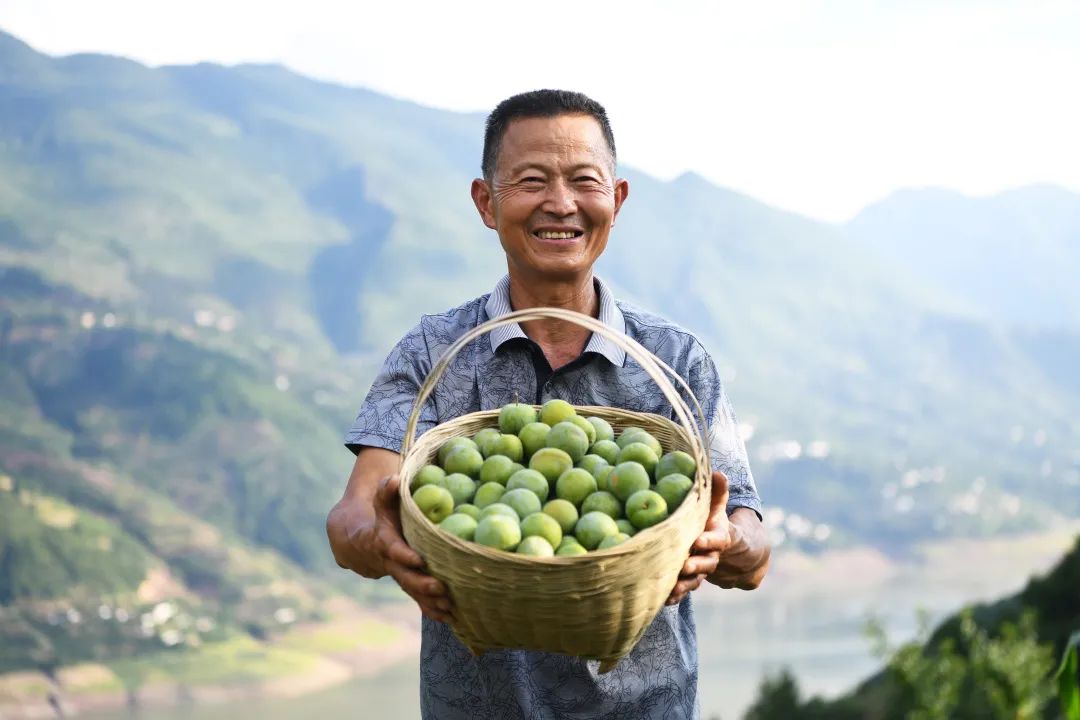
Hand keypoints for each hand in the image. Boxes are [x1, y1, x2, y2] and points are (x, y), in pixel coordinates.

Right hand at [364, 474, 454, 622]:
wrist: (356, 540)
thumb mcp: (379, 501)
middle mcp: (389, 562)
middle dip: (421, 583)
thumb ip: (386, 491)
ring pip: (412, 591)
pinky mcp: (407, 583)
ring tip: (450, 610)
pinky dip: (432, 609)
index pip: (392, 549)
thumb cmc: (376, 515)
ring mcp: (398, 575)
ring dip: (429, 601)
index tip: (417, 559)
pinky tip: (451, 620)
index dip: (403, 554)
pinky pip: (418, 599)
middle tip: (440, 588)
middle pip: (404, 576)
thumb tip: (393, 479)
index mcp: (383, 541)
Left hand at [666, 470, 733, 604]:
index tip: (698, 540)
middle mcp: (712, 556)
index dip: (708, 541)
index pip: (717, 540)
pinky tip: (662, 600)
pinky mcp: (690, 580)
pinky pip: (684, 590)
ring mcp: (701, 570)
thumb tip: (717, 472)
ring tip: (671, 588)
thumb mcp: (717, 509)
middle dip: (695, 565)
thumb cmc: (714, 523)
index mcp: (719, 537)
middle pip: (706, 563)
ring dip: (684, 585)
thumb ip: (717, 494)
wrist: (728, 551)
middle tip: (683, 565)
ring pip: (694, 580)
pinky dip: (675, 595)